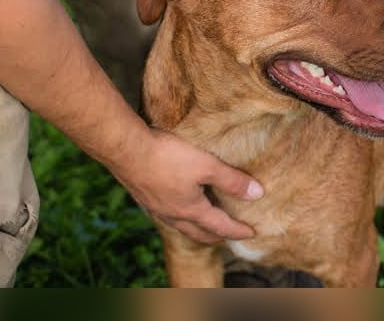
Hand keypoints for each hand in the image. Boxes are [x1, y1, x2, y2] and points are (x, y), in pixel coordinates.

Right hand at [110, 129, 262, 243]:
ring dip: (196, 228)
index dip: (238, 230)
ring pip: (180, 225)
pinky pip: (166, 214)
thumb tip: (258, 194)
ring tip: (205, 223)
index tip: (252, 233)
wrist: (126, 149)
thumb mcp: (207, 165)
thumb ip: (232, 180)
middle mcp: (172, 214)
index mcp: (190, 210)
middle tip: (229, 234)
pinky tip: (177, 204)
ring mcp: (156, 207)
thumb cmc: (167, 156)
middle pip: (199, 233)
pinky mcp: (144, 196)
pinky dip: (179, 216)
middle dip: (216, 236)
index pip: (220, 226)